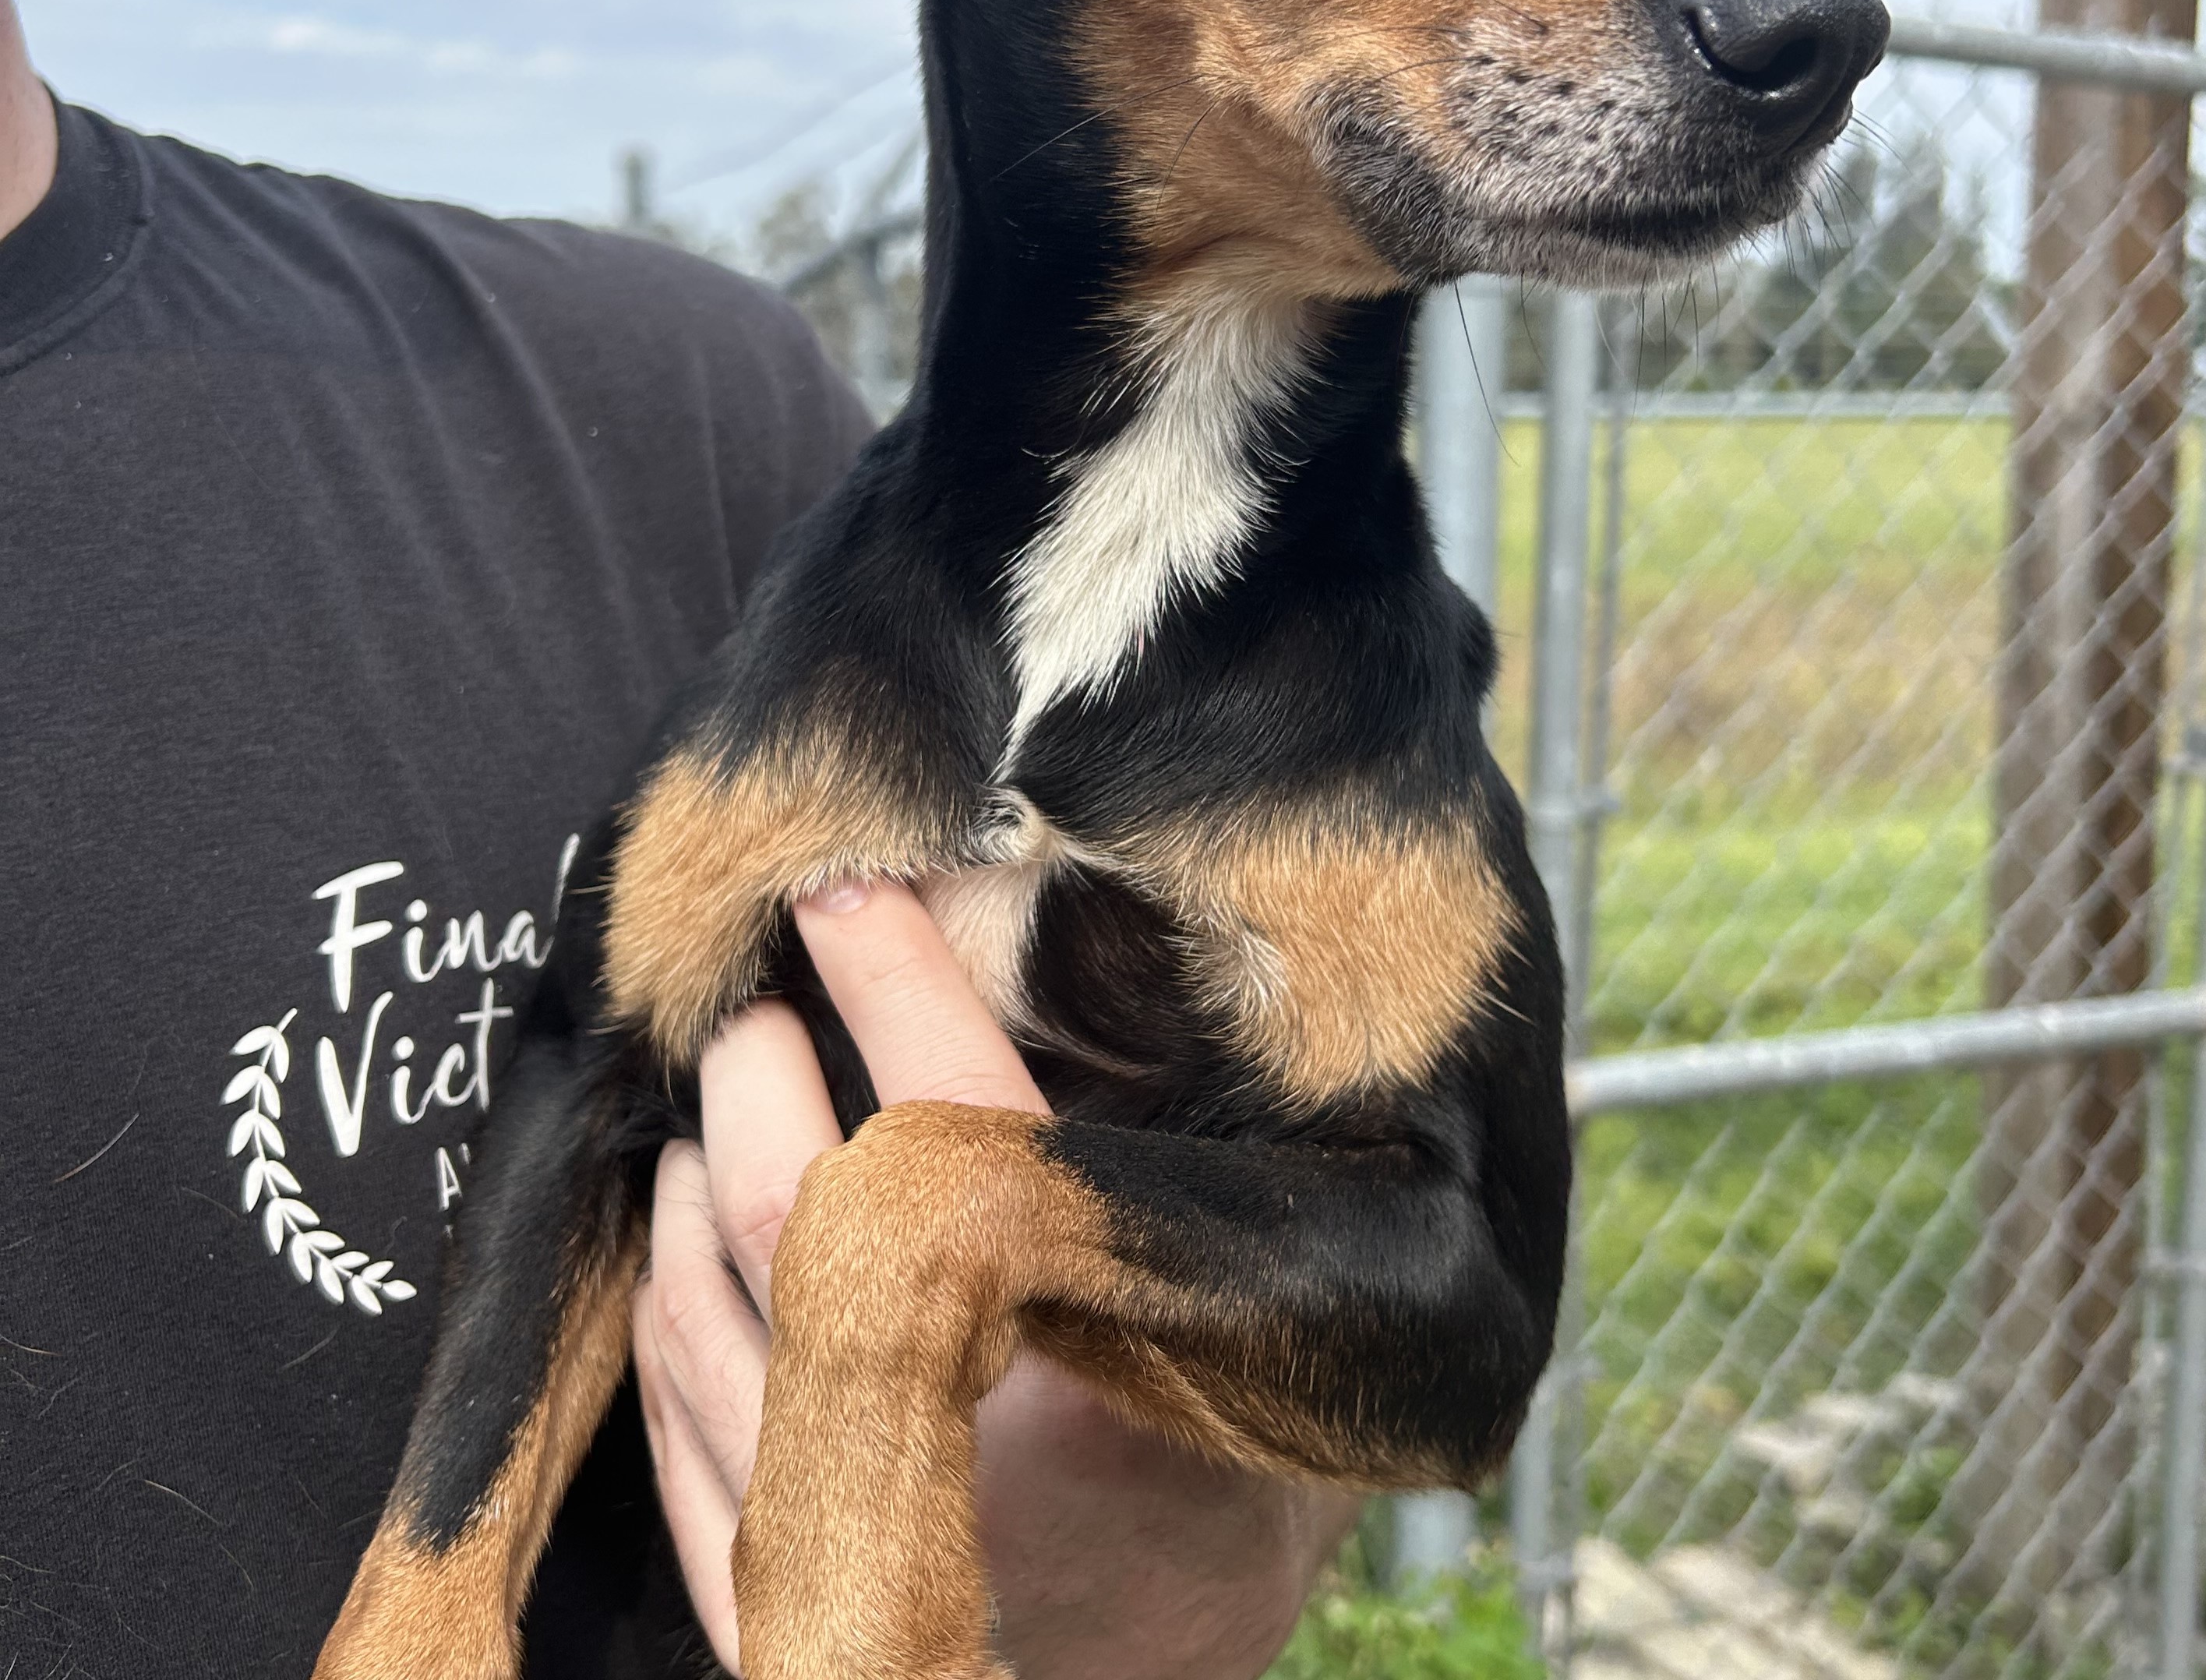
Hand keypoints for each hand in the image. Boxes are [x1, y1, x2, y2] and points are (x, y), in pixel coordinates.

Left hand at [632, 879, 1358, 1677]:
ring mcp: (852, 1545)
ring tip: (713, 1093)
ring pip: (706, 1318)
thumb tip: (1089, 954)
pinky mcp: (779, 1605)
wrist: (1182, 1671)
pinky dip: (663, 1317)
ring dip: (693, 1180)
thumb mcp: (1265, 1304)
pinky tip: (672, 1244)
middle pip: (794, 1212)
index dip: (894, 975)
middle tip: (761, 993)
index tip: (850, 881)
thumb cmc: (1249, 1466)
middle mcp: (959, 1460)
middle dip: (759, 1071)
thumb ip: (1193, 1163)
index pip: (958, 1118)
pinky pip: (674, 1437)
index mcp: (1097, 1367)